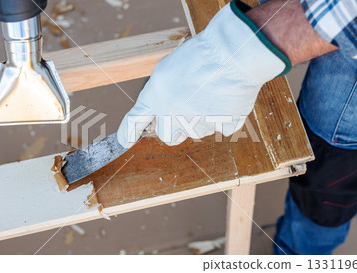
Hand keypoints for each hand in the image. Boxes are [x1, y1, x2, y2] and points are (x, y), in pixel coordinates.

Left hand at [117, 1, 289, 147]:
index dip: (128, 133)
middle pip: (168, 136)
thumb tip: (165, 112)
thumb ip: (161, 93)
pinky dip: (224, 117)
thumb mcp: (168, 68)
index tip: (124, 141)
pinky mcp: (222, 126)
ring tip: (211, 93)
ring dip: (201, 120)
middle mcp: (173, 114)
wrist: (232, 53)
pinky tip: (226, 98)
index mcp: (156, 96)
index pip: (135, 120)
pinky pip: (221, 128)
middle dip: (174, 128)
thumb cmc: (200, 54)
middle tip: (185, 110)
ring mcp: (198, 123)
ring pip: (197, 131)